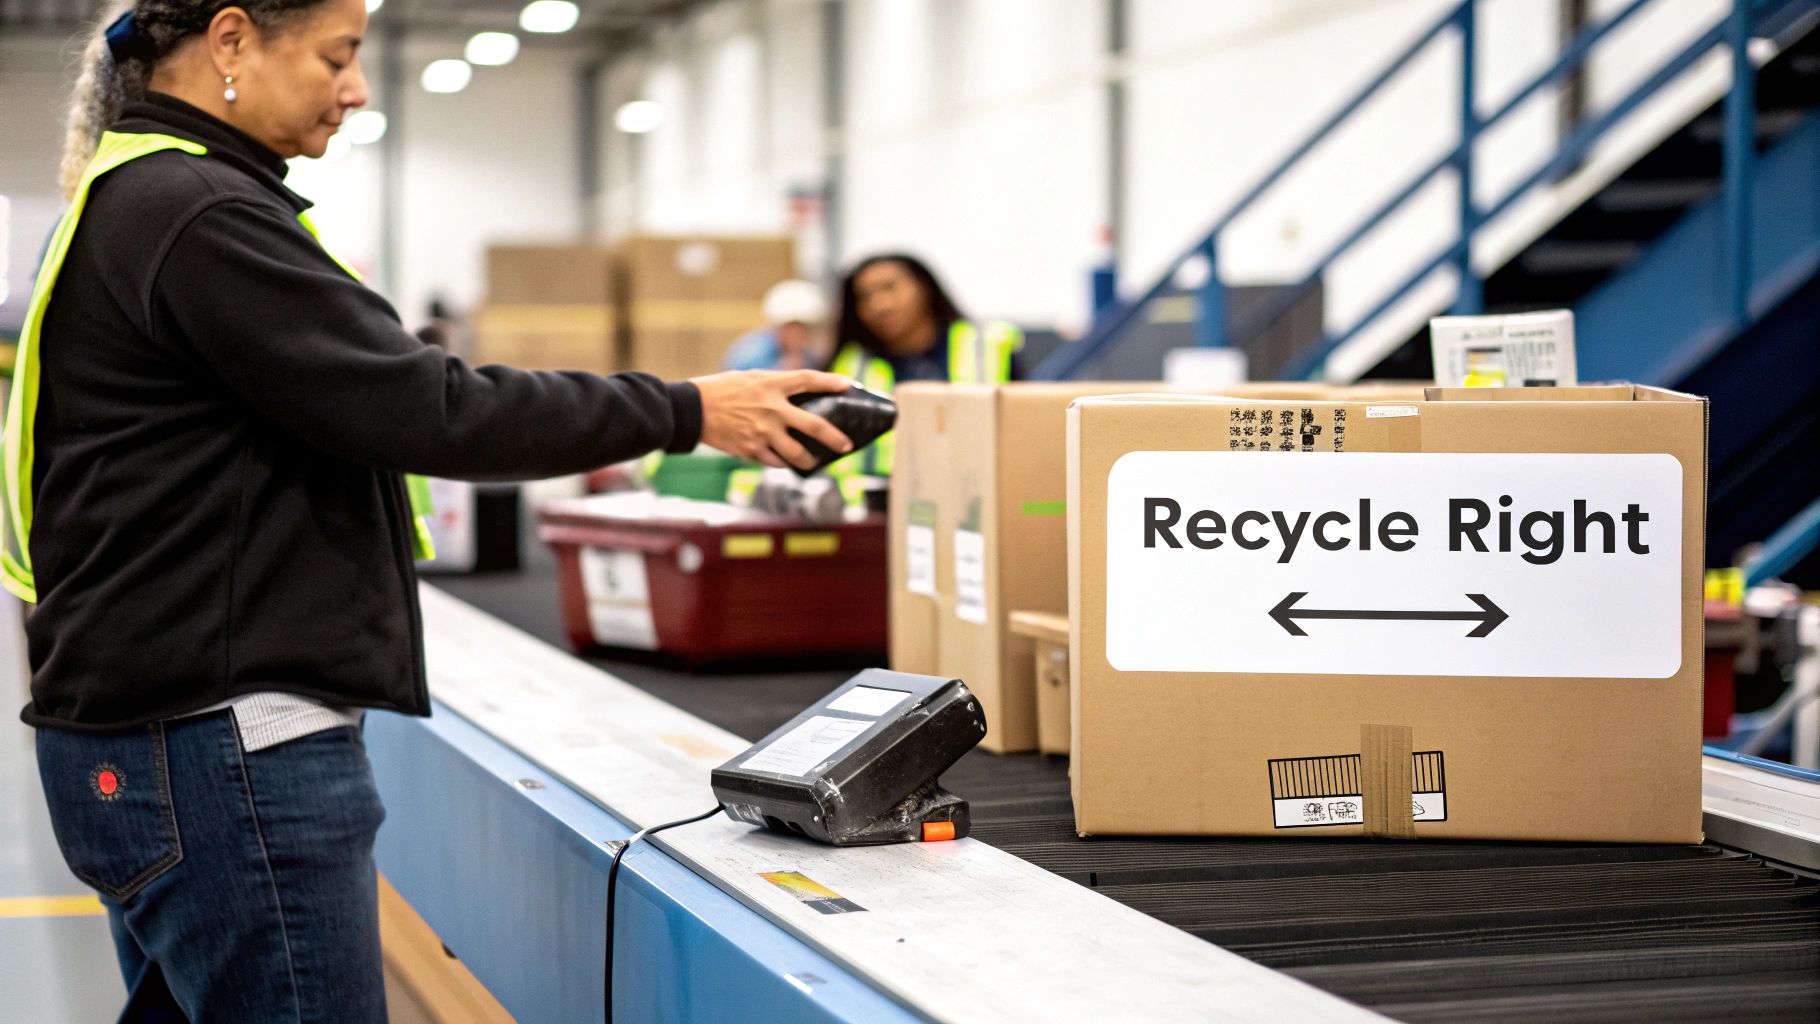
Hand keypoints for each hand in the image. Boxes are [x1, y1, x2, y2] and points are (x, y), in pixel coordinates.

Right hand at [690, 369, 855, 470]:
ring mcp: (763, 432)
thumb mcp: (749, 377)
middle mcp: (772, 409)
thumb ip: (775, 384)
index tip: (848, 385)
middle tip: (846, 445)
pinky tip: (784, 462)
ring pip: (798, 453)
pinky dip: (782, 462)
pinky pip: (775, 461)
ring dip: (809, 460)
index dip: (830, 381)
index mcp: (771, 384)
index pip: (808, 380)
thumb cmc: (720, 389)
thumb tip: (799, 393)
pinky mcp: (751, 450)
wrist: (692, 409)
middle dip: (835, 438)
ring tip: (813, 462)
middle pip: (815, 426)